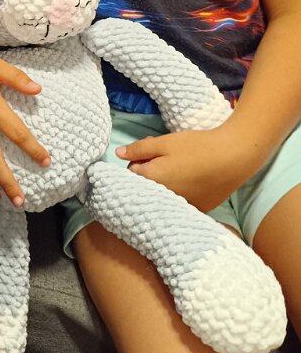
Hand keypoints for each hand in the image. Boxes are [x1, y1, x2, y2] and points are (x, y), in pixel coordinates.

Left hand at [115, 127, 254, 212]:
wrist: (234, 157)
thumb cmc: (197, 147)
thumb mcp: (165, 143)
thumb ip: (139, 149)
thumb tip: (118, 154)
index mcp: (152, 182)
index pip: (131, 176)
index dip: (138, 161)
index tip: (149, 152)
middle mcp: (164, 200)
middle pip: (147, 188)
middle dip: (149, 174)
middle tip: (165, 157)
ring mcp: (182, 208)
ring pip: (164, 196)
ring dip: (164, 185)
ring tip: (179, 167)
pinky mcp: (199, 209)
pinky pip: (180, 203)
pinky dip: (180, 193)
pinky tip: (191, 180)